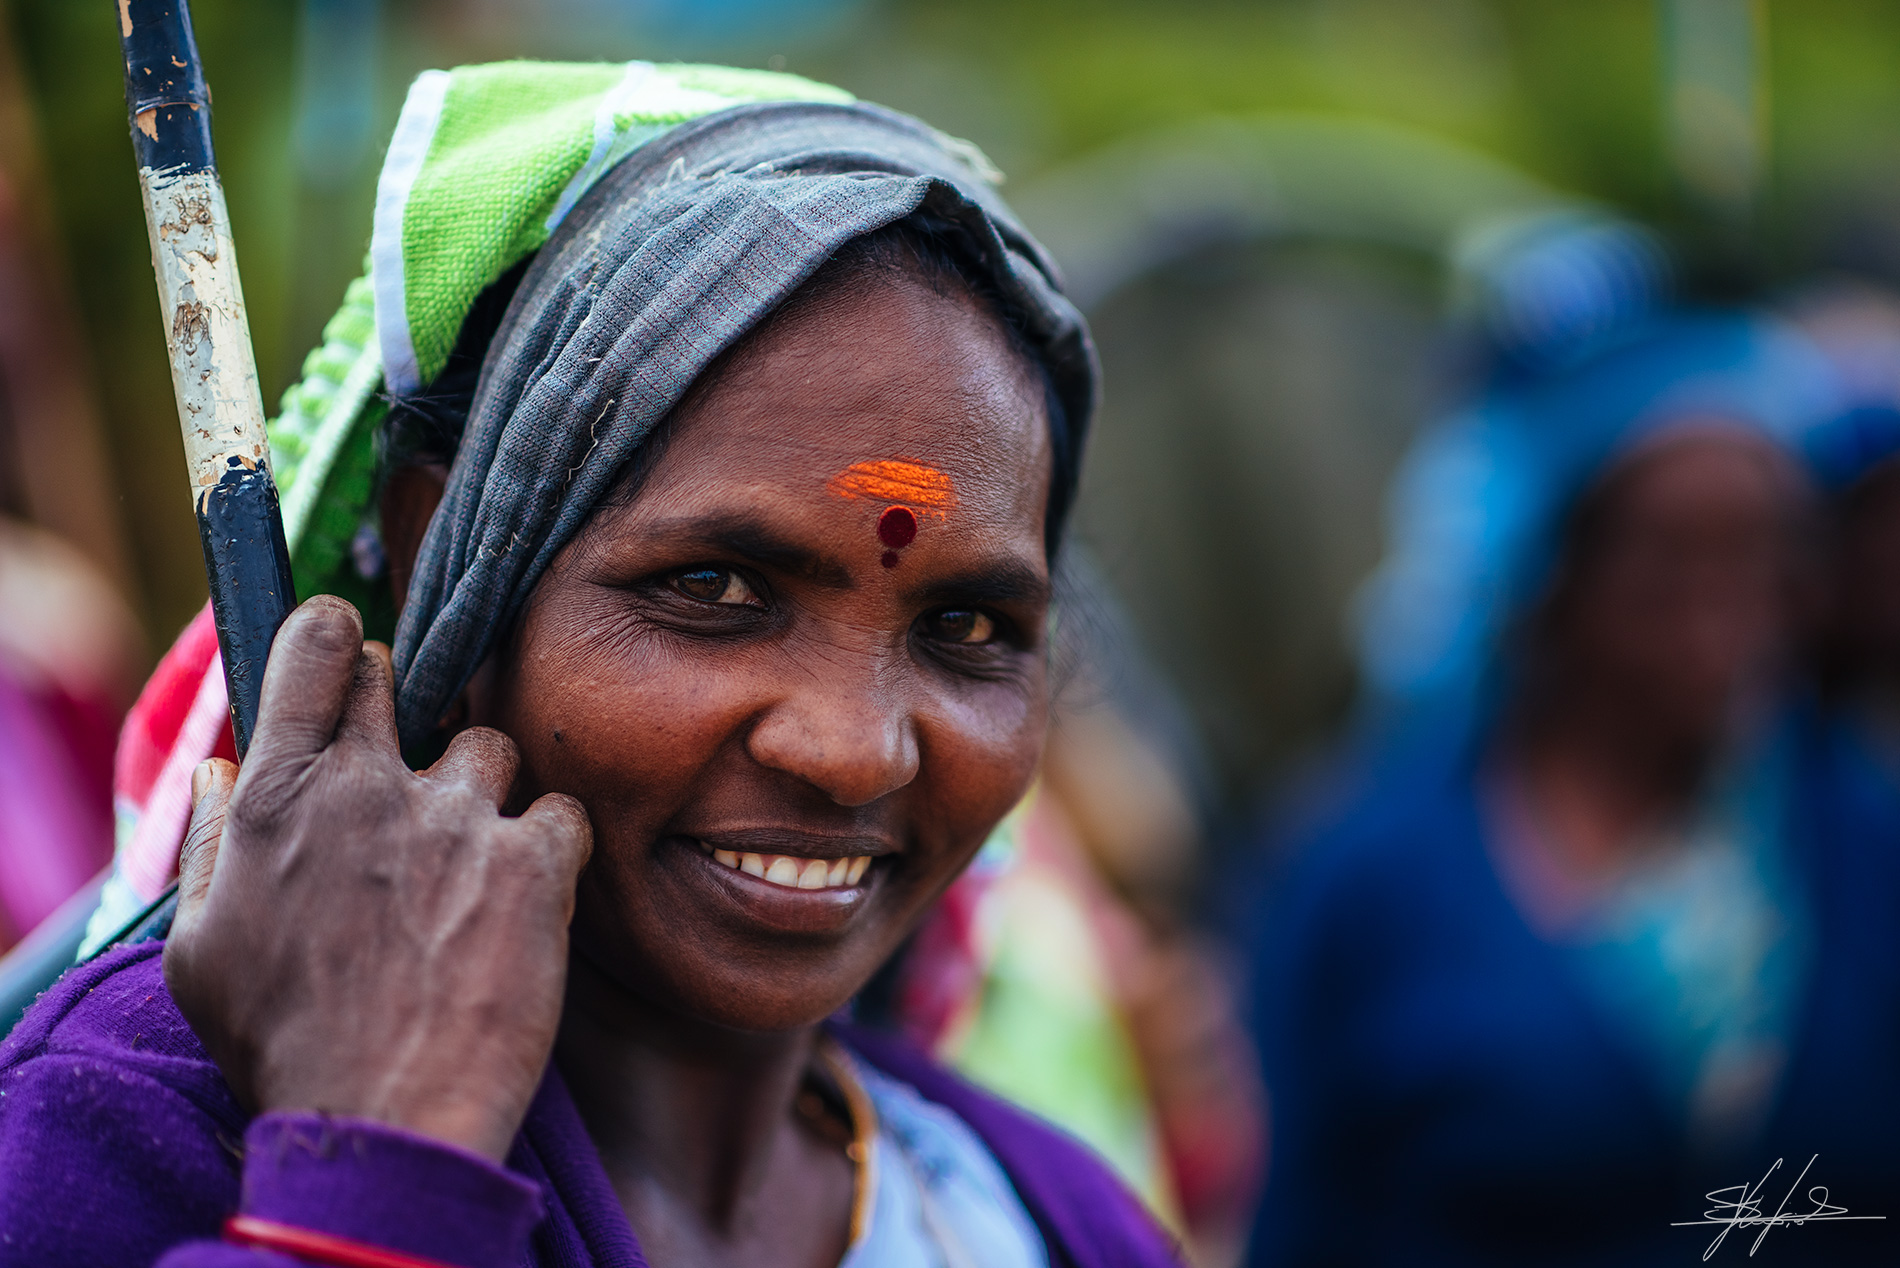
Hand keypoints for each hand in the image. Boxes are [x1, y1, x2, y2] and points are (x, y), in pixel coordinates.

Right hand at [164, 596, 592, 1161]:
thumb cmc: (284, 1045)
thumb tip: (222, 768)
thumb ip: (214, 843)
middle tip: (410, 780)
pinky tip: (526, 897)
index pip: (317, 647)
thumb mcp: (203, 949)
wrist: (384, 1123)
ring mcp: (459, 819)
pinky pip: (563, 812)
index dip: (337, 642)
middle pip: (401, 675)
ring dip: (484, 793)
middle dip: (404, 711)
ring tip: (467, 868)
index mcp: (280, 797)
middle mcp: (370, 787)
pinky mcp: (534, 863)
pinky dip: (551, 846)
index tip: (350, 665)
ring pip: (490, 746)